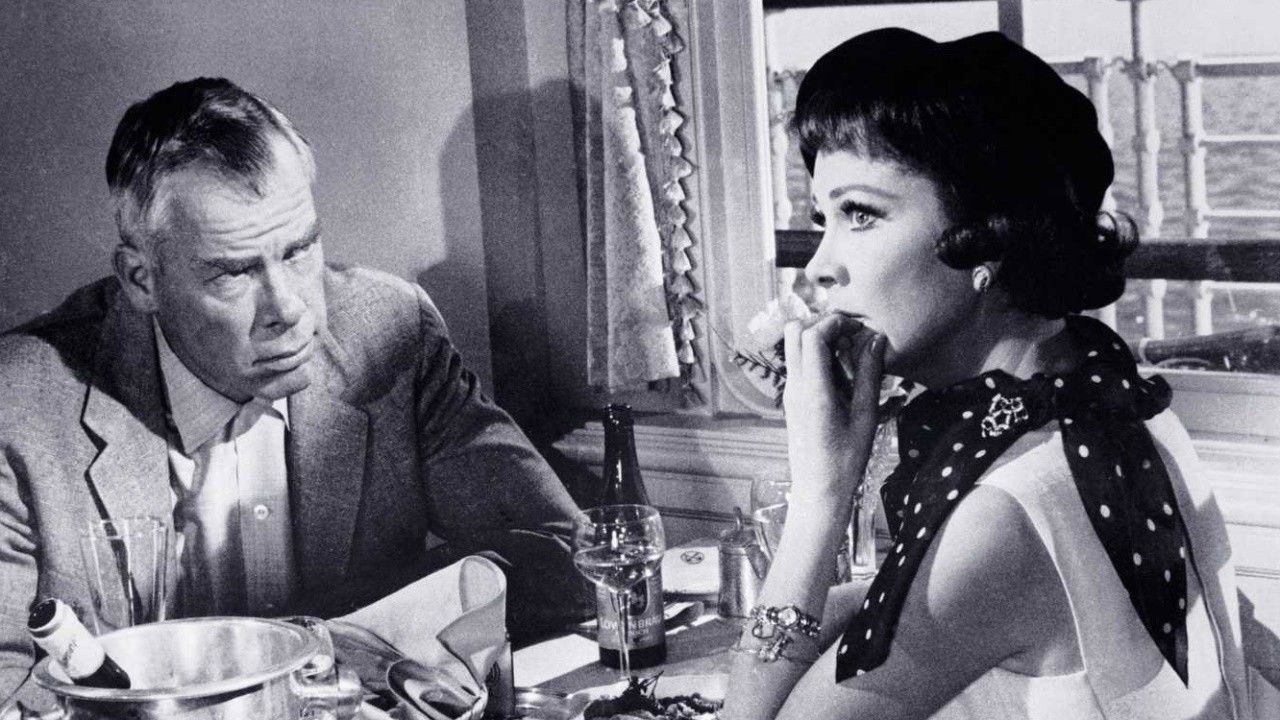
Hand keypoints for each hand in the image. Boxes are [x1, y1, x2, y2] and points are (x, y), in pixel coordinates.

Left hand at [782, 313, 884, 504]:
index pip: (812, 335)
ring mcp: (789, 392)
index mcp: (812, 389)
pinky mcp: (792, 399)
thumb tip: (876, 340)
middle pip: (793, 332)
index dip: (834, 321)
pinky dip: (817, 357)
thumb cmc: (846, 460)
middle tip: (850, 335)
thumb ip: (869, 375)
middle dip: (821, 323)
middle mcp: (795, 386)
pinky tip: (841, 374)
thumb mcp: (865, 416)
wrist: (818, 491)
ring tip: (849, 356)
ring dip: (819, 340)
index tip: (858, 326)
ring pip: (793, 346)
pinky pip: (799, 365)